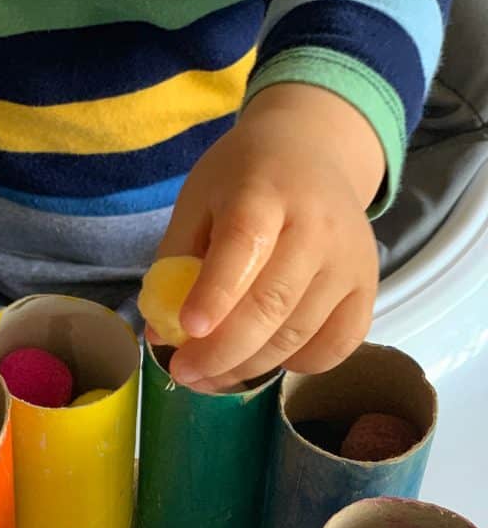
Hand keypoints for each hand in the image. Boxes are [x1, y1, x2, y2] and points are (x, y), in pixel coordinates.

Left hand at [155, 85, 382, 391]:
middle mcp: (317, 225)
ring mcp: (349, 260)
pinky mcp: (368, 288)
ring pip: (298, 334)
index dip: (215, 293)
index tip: (188, 330)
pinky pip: (337, 346)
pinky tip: (266, 358)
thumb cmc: (245, 181)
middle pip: (271, 303)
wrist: (312, 152)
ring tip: (211, 376)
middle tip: (184, 372)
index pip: (243, 245)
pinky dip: (298, 365)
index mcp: (265, 192)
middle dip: (222, 351)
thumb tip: (159, 334)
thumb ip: (175, 263)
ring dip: (249, 367)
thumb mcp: (198, 201)